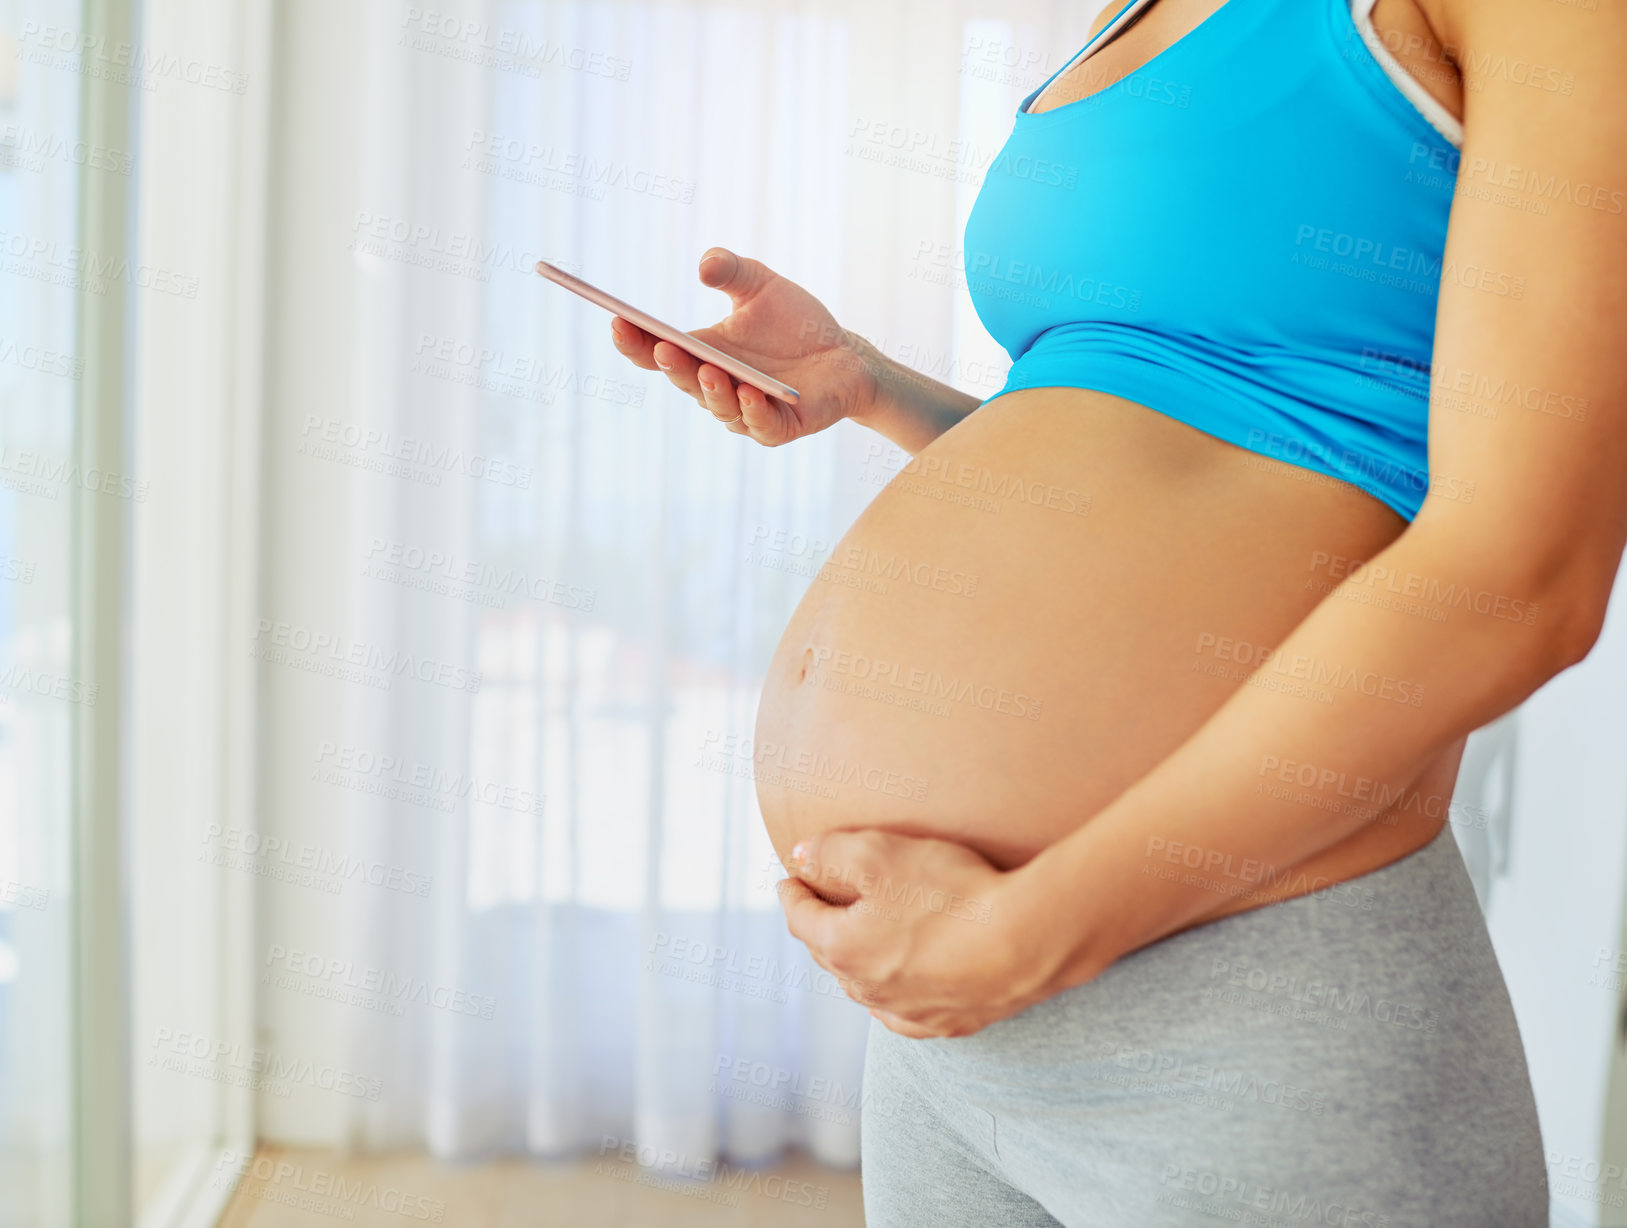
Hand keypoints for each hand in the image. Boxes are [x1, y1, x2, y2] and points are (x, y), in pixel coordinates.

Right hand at [608, 246, 878, 443]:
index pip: (657, 353)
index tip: (618, 321)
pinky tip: (750, 393)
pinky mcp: (779, 427)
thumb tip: (705, 265)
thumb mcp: (761, 284)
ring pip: (719, 406)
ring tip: (710, 369)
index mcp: (702, 353)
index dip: (635, 342)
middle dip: (671, 366)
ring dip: (711, 390)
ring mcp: (745, 411)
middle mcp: (717, 386)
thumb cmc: (795, 322)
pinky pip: (761, 425)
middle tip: (662, 348)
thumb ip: (732, 270)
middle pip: (684, 380)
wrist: (844, 354)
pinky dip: (753, 411)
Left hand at [775, 829, 1066, 1037]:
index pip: (800, 917)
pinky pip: (904, 1013)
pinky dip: (892, 997)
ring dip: (854, 962)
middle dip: (819, 925)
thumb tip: (801, 857)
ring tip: (857, 940)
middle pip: (828, 953)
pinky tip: (897, 992)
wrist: (1026, 942)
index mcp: (842, 948)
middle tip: (819, 903)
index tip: (789, 877)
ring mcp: (908, 1011)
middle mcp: (867, 989)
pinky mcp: (949, 1023)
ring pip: (864, 986)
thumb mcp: (880, 853)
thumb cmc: (950, 894)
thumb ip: (831, 852)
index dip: (792, 891)